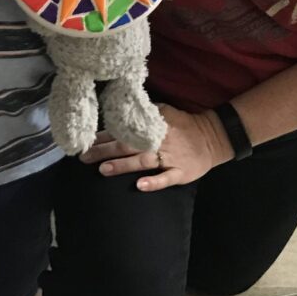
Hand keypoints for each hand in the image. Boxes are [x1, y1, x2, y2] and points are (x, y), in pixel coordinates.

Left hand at [79, 104, 233, 191]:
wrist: (212, 137)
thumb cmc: (183, 124)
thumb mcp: (164, 111)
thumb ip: (144, 113)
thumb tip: (120, 109)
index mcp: (154, 125)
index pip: (125, 129)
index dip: (105, 135)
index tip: (87, 140)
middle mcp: (159, 141)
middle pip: (128, 146)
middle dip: (104, 150)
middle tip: (84, 157)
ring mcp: (170, 157)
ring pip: (143, 162)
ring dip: (122, 165)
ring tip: (103, 169)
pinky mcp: (180, 172)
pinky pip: (166, 178)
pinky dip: (153, 182)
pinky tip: (139, 186)